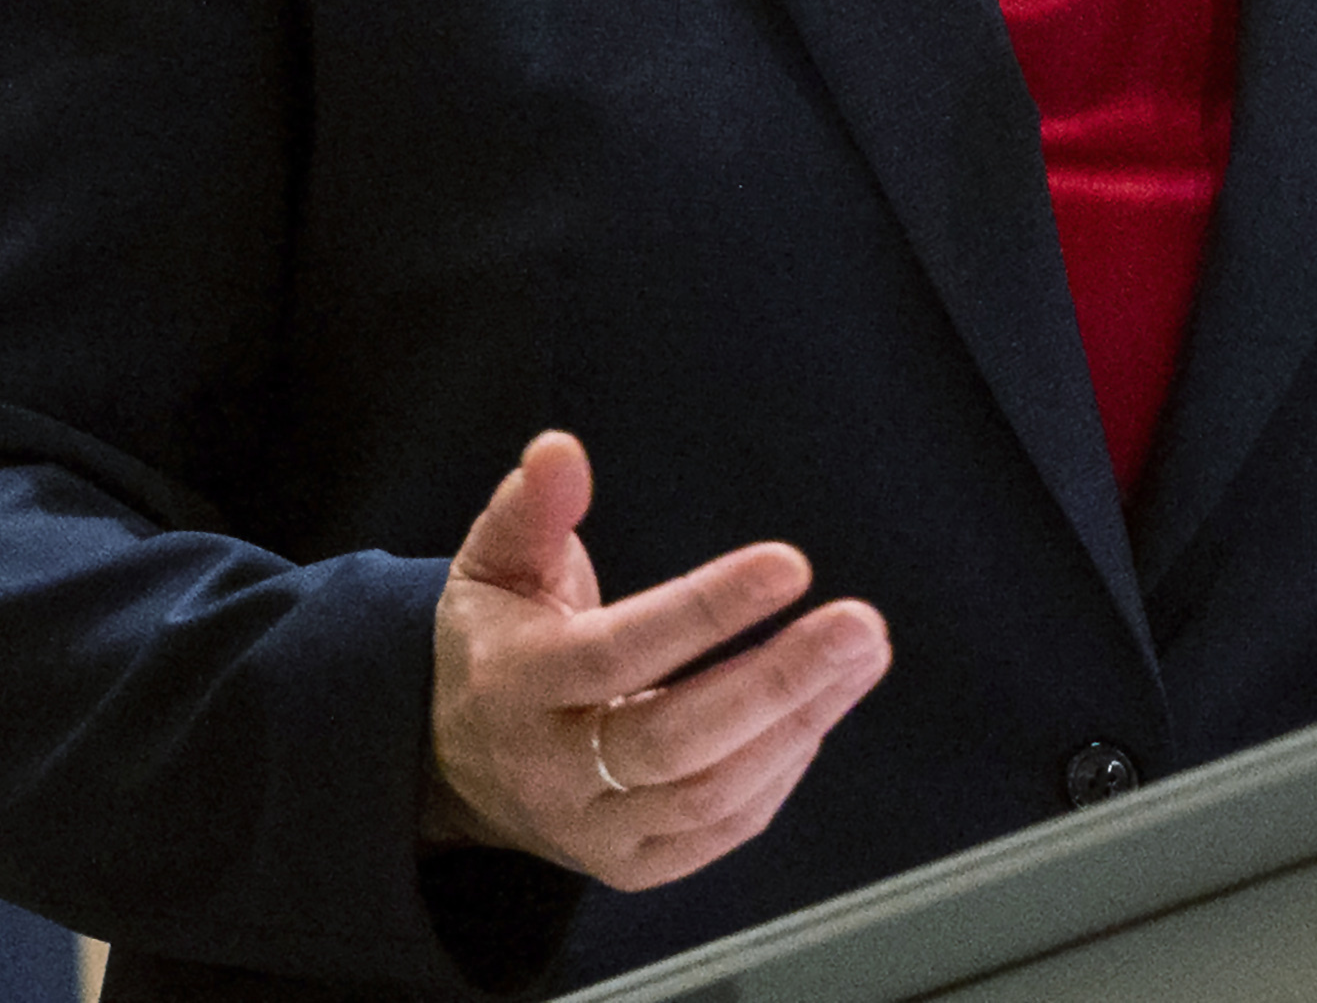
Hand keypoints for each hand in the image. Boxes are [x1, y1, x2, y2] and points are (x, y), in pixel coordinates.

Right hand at [419, 430, 892, 890]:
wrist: (457, 762)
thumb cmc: (495, 642)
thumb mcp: (494, 563)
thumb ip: (532, 507)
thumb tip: (561, 450)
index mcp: (514, 685)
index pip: (619, 655)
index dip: (706, 612)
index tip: (789, 565)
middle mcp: (551, 769)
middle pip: (677, 740)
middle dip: (779, 682)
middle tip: (859, 626)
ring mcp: (593, 829)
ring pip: (711, 792)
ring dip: (798, 723)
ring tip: (860, 658)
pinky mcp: (631, 866)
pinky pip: (722, 828)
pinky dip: (780, 771)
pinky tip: (817, 712)